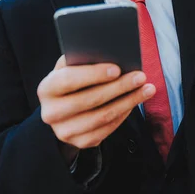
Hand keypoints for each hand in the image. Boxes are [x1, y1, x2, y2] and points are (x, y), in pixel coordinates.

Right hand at [37, 56, 154, 161]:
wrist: (63, 110)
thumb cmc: (72, 81)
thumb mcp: (70, 67)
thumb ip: (82, 59)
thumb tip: (109, 52)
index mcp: (46, 88)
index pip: (69, 80)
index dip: (94, 74)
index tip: (117, 68)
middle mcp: (51, 113)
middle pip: (90, 100)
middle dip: (119, 87)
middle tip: (140, 76)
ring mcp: (65, 131)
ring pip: (103, 116)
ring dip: (129, 101)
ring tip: (147, 89)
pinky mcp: (80, 142)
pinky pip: (108, 129)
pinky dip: (124, 114)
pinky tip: (135, 101)